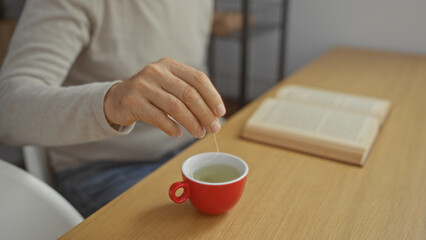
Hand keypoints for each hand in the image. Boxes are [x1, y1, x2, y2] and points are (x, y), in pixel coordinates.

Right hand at [104, 57, 225, 137]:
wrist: (118, 98)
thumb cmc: (151, 94)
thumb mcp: (169, 86)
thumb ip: (189, 94)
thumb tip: (215, 115)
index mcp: (170, 65)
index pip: (198, 78)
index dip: (212, 96)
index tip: (220, 113)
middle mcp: (156, 71)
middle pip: (189, 94)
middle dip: (205, 113)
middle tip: (213, 128)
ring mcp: (143, 86)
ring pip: (175, 106)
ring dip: (191, 123)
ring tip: (199, 134)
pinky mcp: (133, 102)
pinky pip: (158, 117)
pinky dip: (171, 127)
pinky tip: (178, 133)